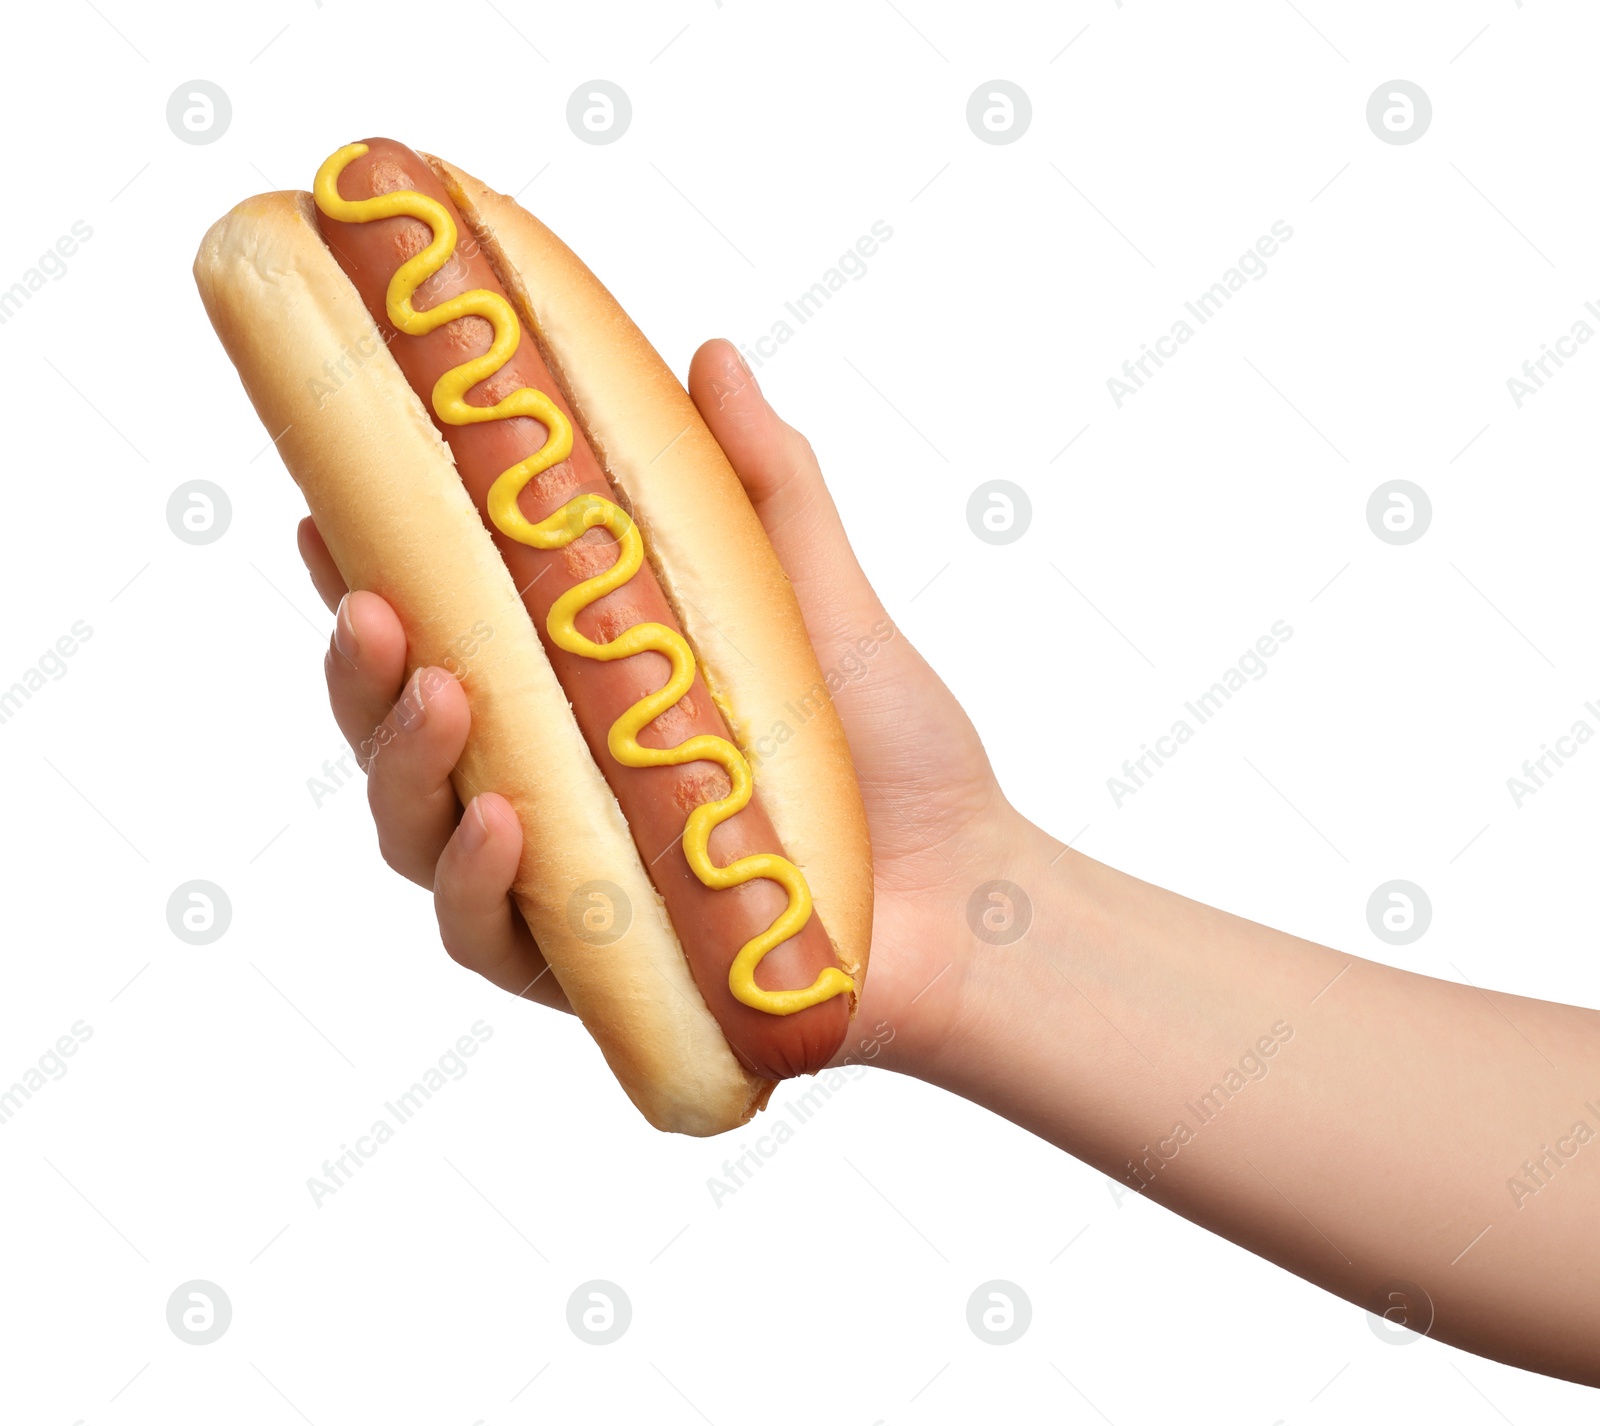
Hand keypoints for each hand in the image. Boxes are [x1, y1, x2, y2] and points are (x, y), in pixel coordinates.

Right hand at [296, 338, 1017, 1072]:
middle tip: (374, 603)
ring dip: (405, 763)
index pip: (441, 639)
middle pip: (400, 736)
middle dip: (363, 672)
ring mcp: (559, 886)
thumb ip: (762, 488)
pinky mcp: (588, 972)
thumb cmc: (888, 755)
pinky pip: (489, 937)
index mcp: (573, 706)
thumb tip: (712, 352)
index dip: (369, 579)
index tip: (332, 508)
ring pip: (415, 835)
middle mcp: (545, 793)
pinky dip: (480, 880)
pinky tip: (504, 821)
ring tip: (442, 692)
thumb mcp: (817, 604)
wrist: (966, 895)